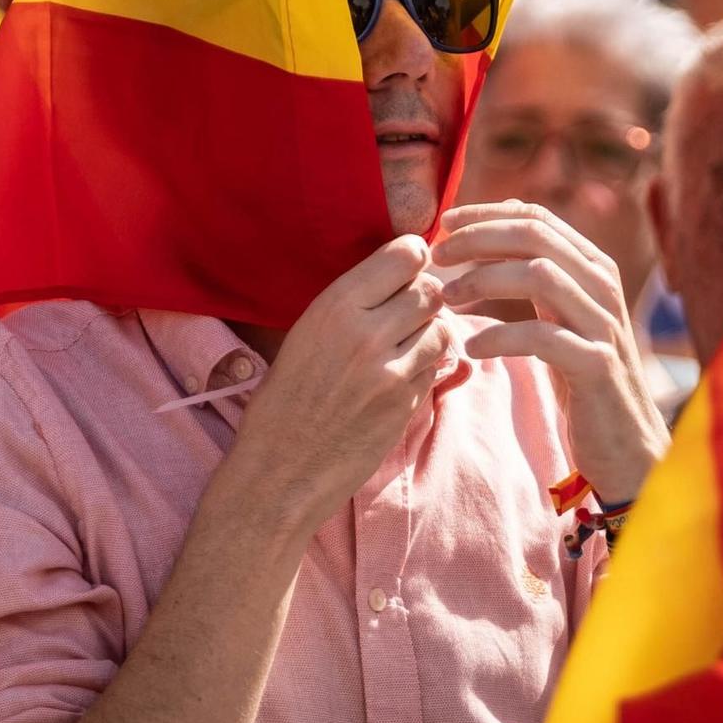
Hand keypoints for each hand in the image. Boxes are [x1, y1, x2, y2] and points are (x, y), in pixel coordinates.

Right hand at [227, 236, 452, 539]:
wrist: (280, 467)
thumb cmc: (285, 397)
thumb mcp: (306, 333)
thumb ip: (352, 303)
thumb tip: (400, 276)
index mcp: (335, 306)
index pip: (405, 255)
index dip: (412, 259)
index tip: (405, 271)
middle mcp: (367, 333)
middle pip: (430, 290)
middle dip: (424, 298)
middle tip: (405, 313)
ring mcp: (392, 371)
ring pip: (442, 328)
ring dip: (430, 332)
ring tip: (404, 345)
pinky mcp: (407, 403)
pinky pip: (436, 367)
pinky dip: (426, 366)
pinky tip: (399, 376)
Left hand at [433, 202, 666, 502]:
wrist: (626, 444)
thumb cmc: (582, 376)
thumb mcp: (560, 315)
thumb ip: (538, 273)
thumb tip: (494, 226)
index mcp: (592, 268)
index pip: (537, 217)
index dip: (486, 214)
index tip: (443, 223)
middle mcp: (603, 287)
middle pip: (536, 236)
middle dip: (478, 238)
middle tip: (437, 255)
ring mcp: (603, 324)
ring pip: (542, 275)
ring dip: (484, 280)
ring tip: (446, 298)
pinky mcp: (597, 365)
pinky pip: (543, 336)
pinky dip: (501, 336)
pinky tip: (471, 347)